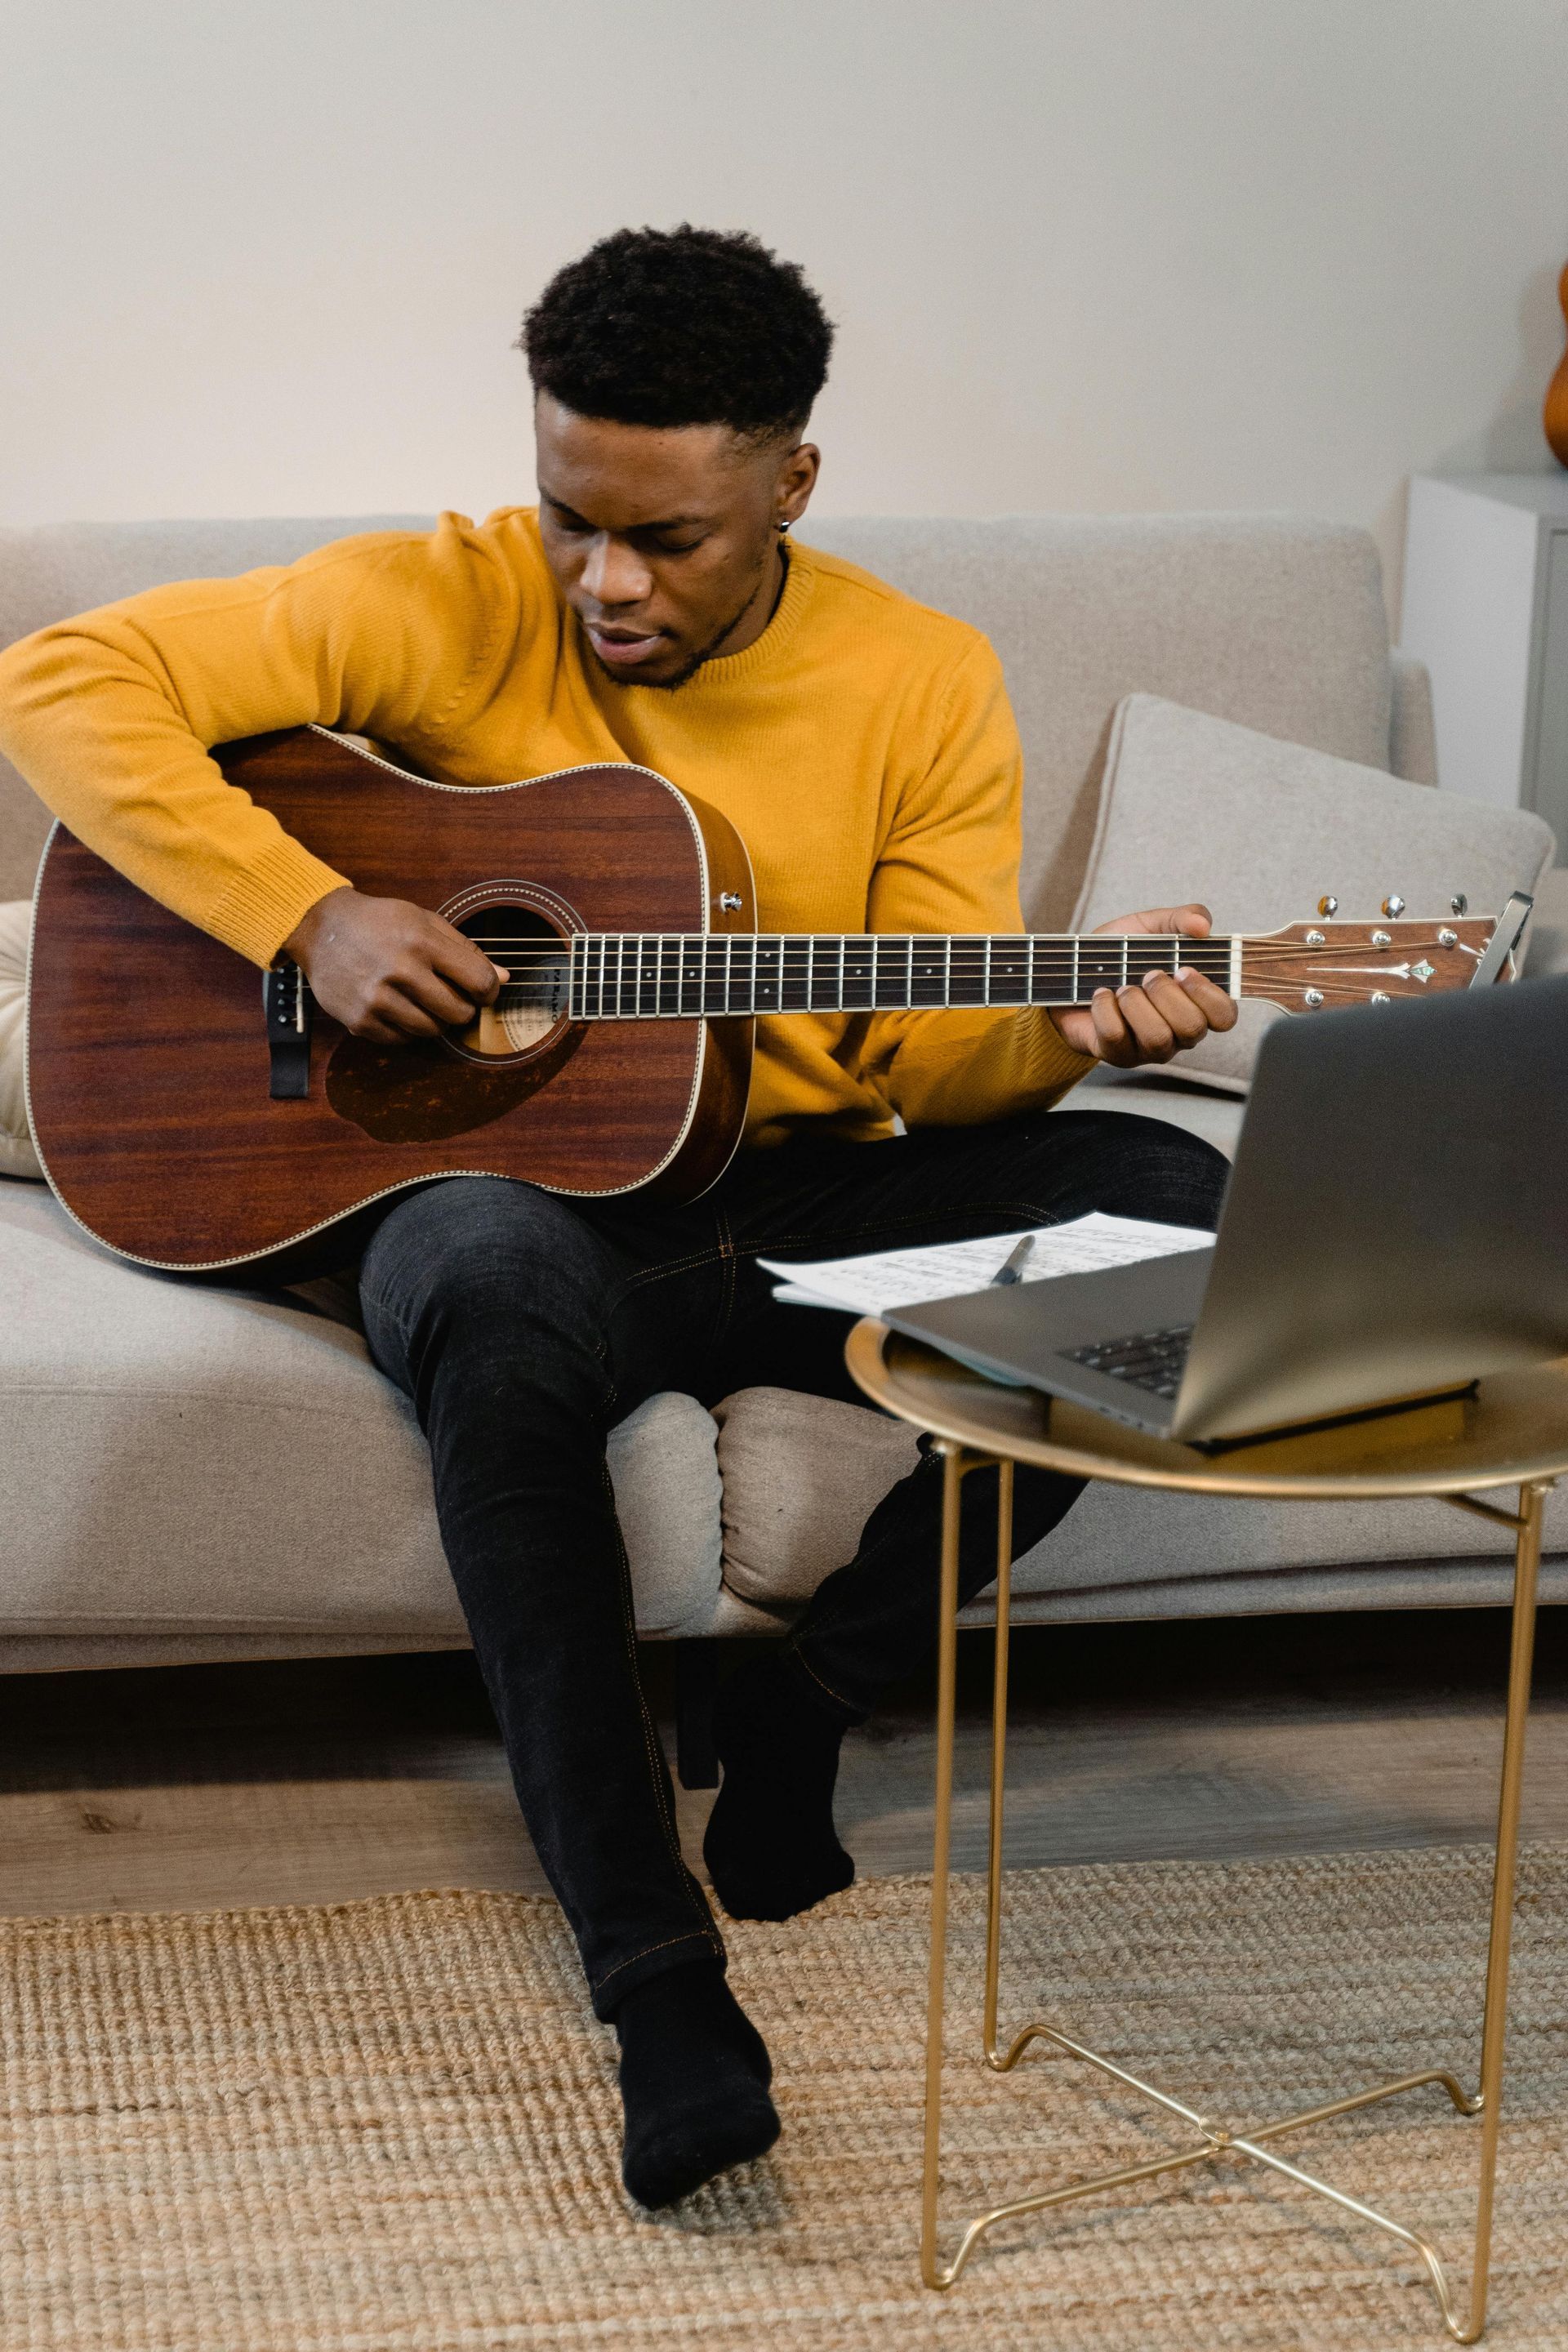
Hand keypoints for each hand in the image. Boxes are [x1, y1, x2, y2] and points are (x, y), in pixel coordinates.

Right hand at [281, 887, 507, 1041]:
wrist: (321, 928)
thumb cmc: (380, 923)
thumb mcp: (425, 922)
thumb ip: (466, 950)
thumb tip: (505, 979)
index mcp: (422, 942)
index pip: (479, 982)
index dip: (489, 990)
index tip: (483, 991)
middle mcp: (400, 971)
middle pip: (458, 1013)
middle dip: (463, 1009)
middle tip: (452, 998)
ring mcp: (378, 999)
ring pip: (432, 1031)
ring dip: (435, 1021)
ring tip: (423, 1001)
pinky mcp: (360, 1020)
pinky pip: (402, 1040)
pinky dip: (407, 1029)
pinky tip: (399, 1009)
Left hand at [1048, 903, 1238, 1068]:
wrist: (1072, 973)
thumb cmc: (1120, 954)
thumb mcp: (1151, 926)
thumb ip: (1183, 918)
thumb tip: (1203, 926)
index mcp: (1196, 1003)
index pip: (1225, 1017)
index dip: (1209, 996)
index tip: (1184, 970)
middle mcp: (1179, 1032)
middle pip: (1193, 1028)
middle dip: (1167, 995)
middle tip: (1148, 975)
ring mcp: (1149, 1048)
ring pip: (1157, 1038)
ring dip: (1136, 1004)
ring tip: (1122, 987)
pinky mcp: (1118, 1055)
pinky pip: (1117, 1037)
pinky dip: (1105, 1009)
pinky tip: (1100, 995)